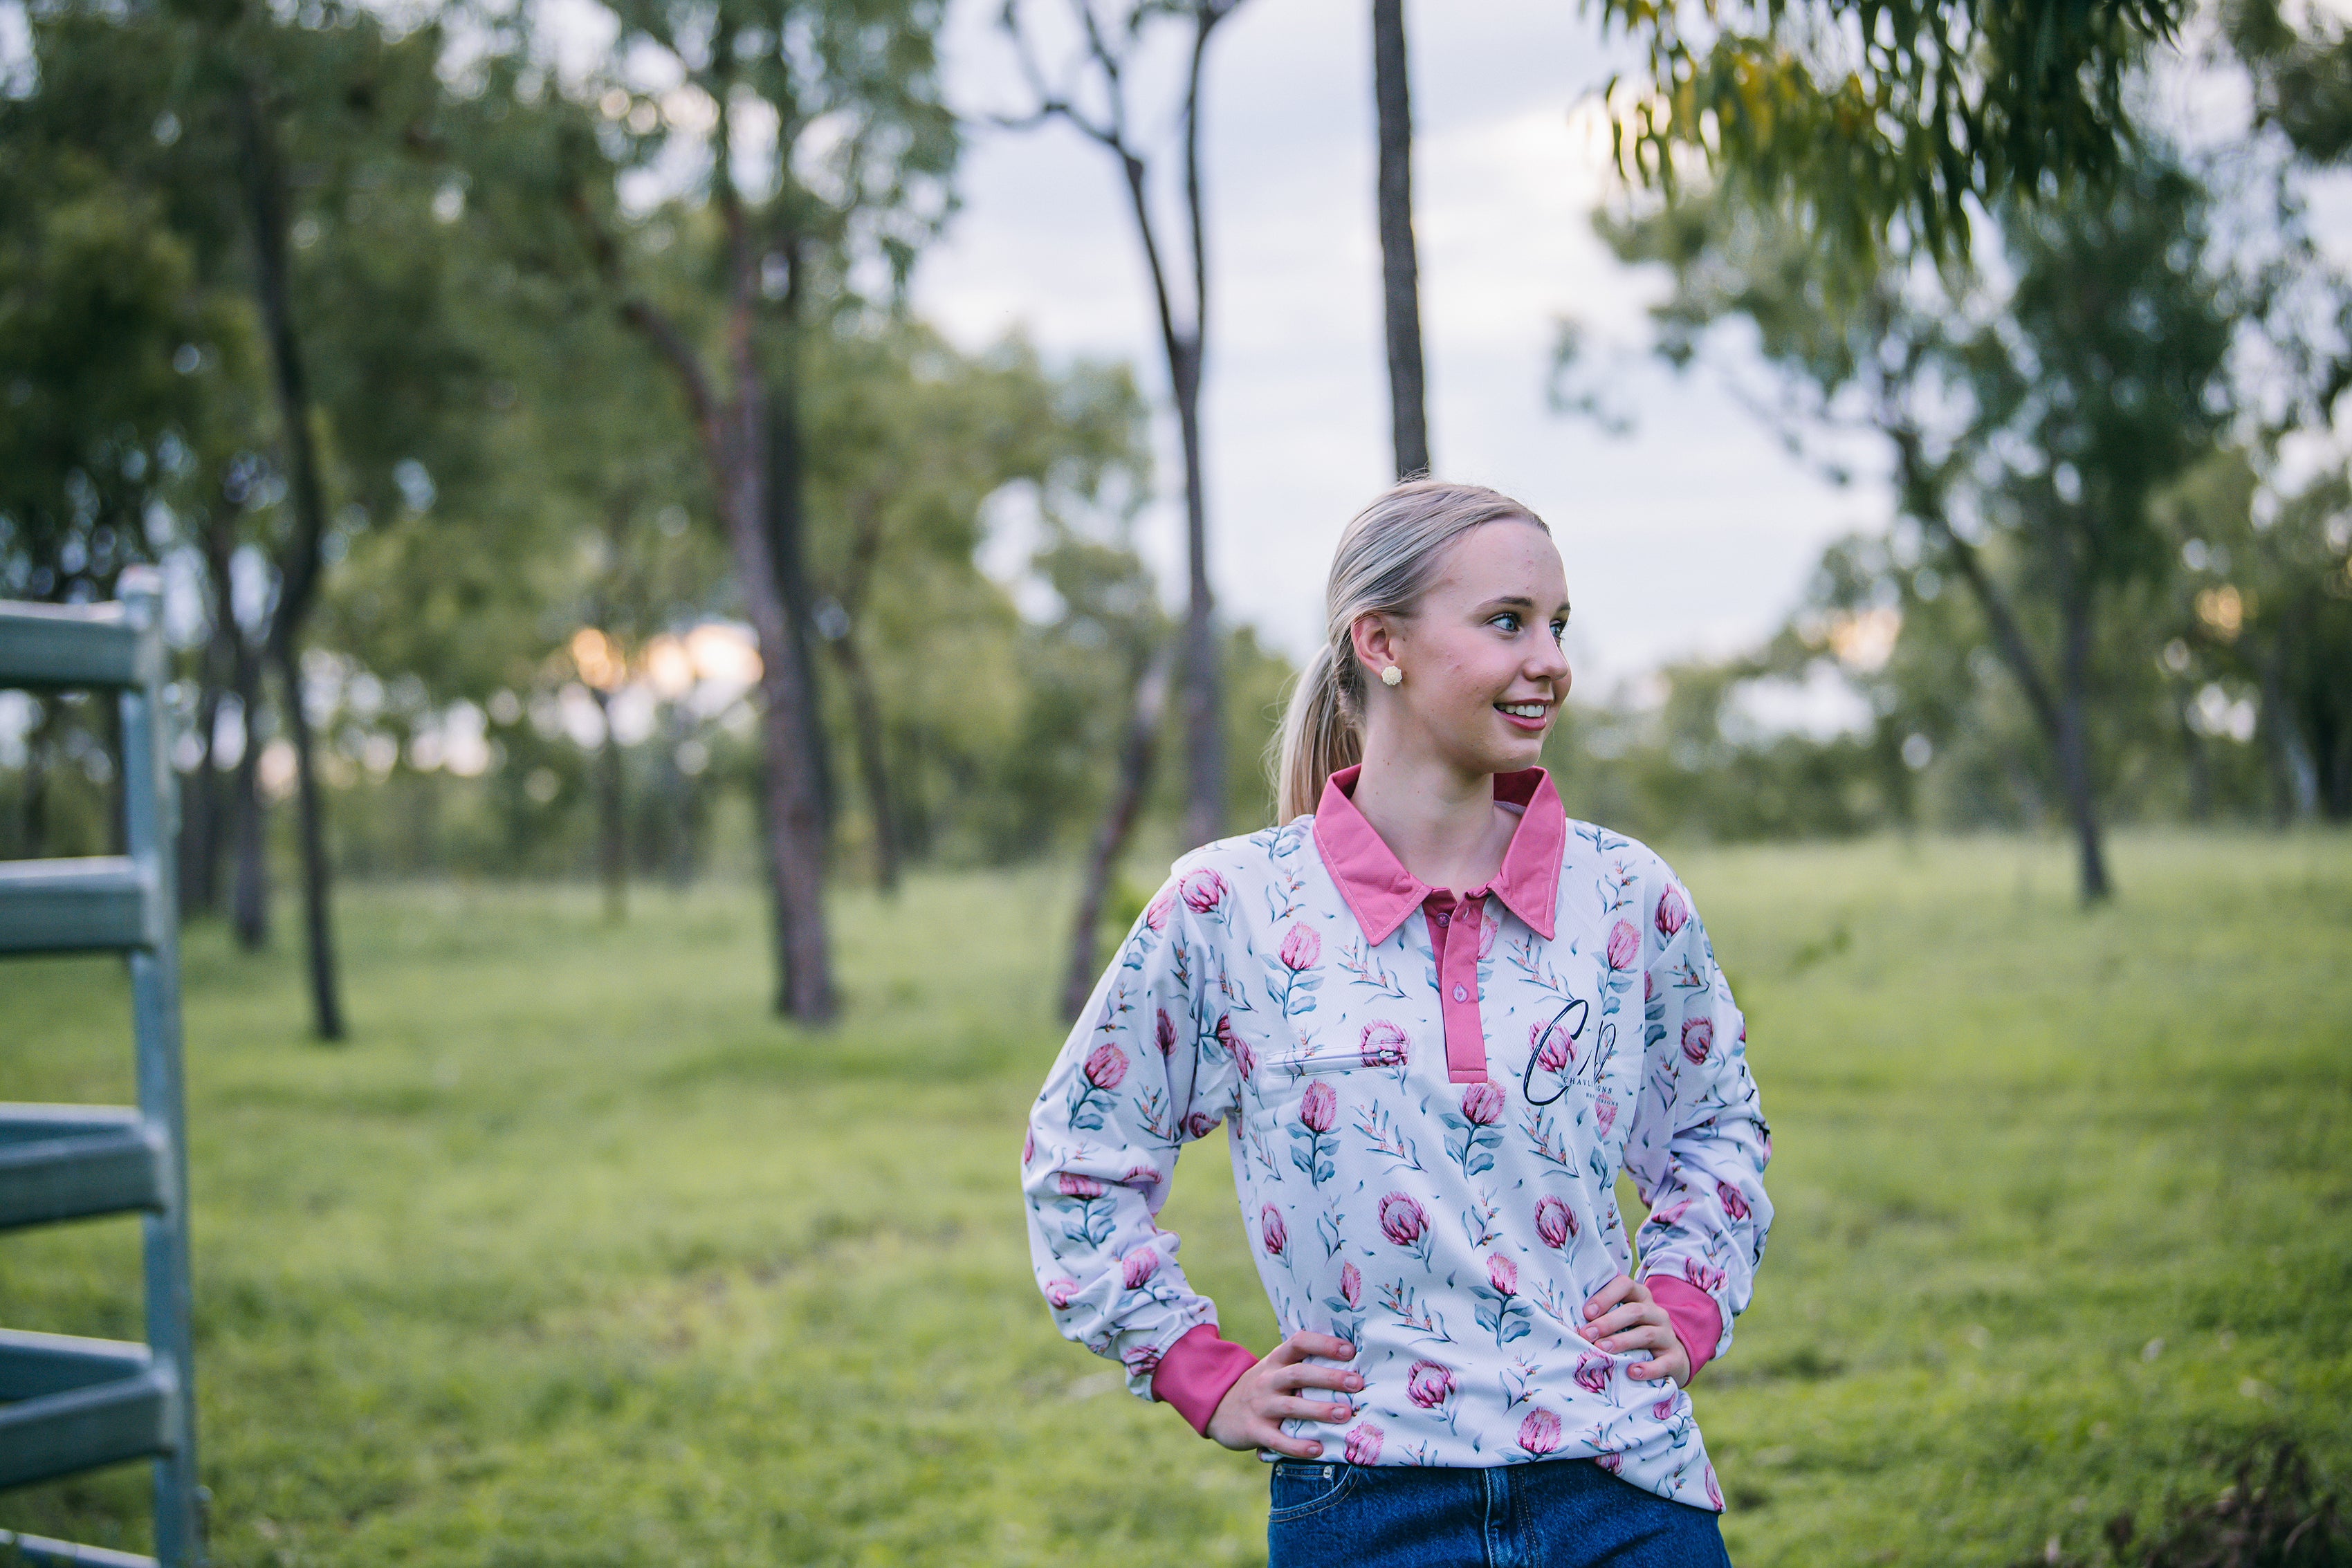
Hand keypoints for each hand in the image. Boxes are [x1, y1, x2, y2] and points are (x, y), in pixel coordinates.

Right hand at [1204, 1332, 1361, 1457]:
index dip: (1324, 1344)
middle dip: (1329, 1378)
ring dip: (1319, 1409)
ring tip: (1345, 1414)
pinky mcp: (1254, 1431)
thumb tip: (1350, 1366)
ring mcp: (1260, 1406)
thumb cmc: (1263, 1388)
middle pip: (1299, 1374)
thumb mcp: (1275, 1370)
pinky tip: (1318, 1449)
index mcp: (1275, 1361)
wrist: (1219, 1409)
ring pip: (1291, 1407)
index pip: (1298, 1343)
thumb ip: (1302, 1367)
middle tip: (1357, 1383)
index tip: (1350, 1350)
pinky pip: (1277, 1440)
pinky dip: (1298, 1446)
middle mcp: (1267, 1380)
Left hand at [1579, 1274, 1689, 1385]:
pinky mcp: (1675, 1358)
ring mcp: (1667, 1335)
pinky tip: (1632, 1372)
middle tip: (1586, 1334)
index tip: (1586, 1312)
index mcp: (1639, 1297)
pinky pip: (1664, 1362)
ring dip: (1622, 1341)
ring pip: (1647, 1334)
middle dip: (1608, 1322)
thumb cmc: (1633, 1334)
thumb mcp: (1621, 1320)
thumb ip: (1602, 1316)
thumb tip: (1570, 1322)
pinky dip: (1648, 1368)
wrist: (1670, 1358)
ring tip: (1601, 1350)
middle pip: (1634, 1311)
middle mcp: (1655, 1313)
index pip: (1625, 1285)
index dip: (1605, 1296)